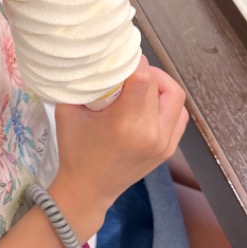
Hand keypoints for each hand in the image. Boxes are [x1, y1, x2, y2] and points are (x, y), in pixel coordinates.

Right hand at [49, 57, 187, 239]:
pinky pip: (178, 115)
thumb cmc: (75, 151)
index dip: (134, 60)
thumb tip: (93, 60)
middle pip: (161, 84)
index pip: (143, 77)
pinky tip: (148, 103)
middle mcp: (150, 133)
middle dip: (145, 70)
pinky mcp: (168, 149)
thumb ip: (82, 84)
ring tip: (140, 84)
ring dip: (160, 85)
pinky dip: (167, 102)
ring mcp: (164, 143)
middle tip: (129, 70)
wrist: (88, 190)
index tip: (122, 57)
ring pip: (176, 97)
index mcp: (125, 123)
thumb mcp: (68, 112)